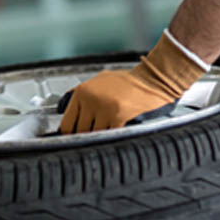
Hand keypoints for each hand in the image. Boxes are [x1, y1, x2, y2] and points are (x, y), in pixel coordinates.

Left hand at [60, 32, 207, 133]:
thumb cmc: (128, 82)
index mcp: (82, 91)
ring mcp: (104, 108)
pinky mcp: (118, 116)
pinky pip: (110, 134)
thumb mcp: (99, 82)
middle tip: (92, 138)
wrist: (152, 79)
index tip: (73, 139)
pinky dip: (113, 135)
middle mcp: (90, 99)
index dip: (70, 134)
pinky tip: (117, 130)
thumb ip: (82, 96)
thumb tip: (67, 111)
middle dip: (86, 137)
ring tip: (107, 131)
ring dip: (101, 136)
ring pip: (95, 135)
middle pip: (80, 132)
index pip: (67, 123)